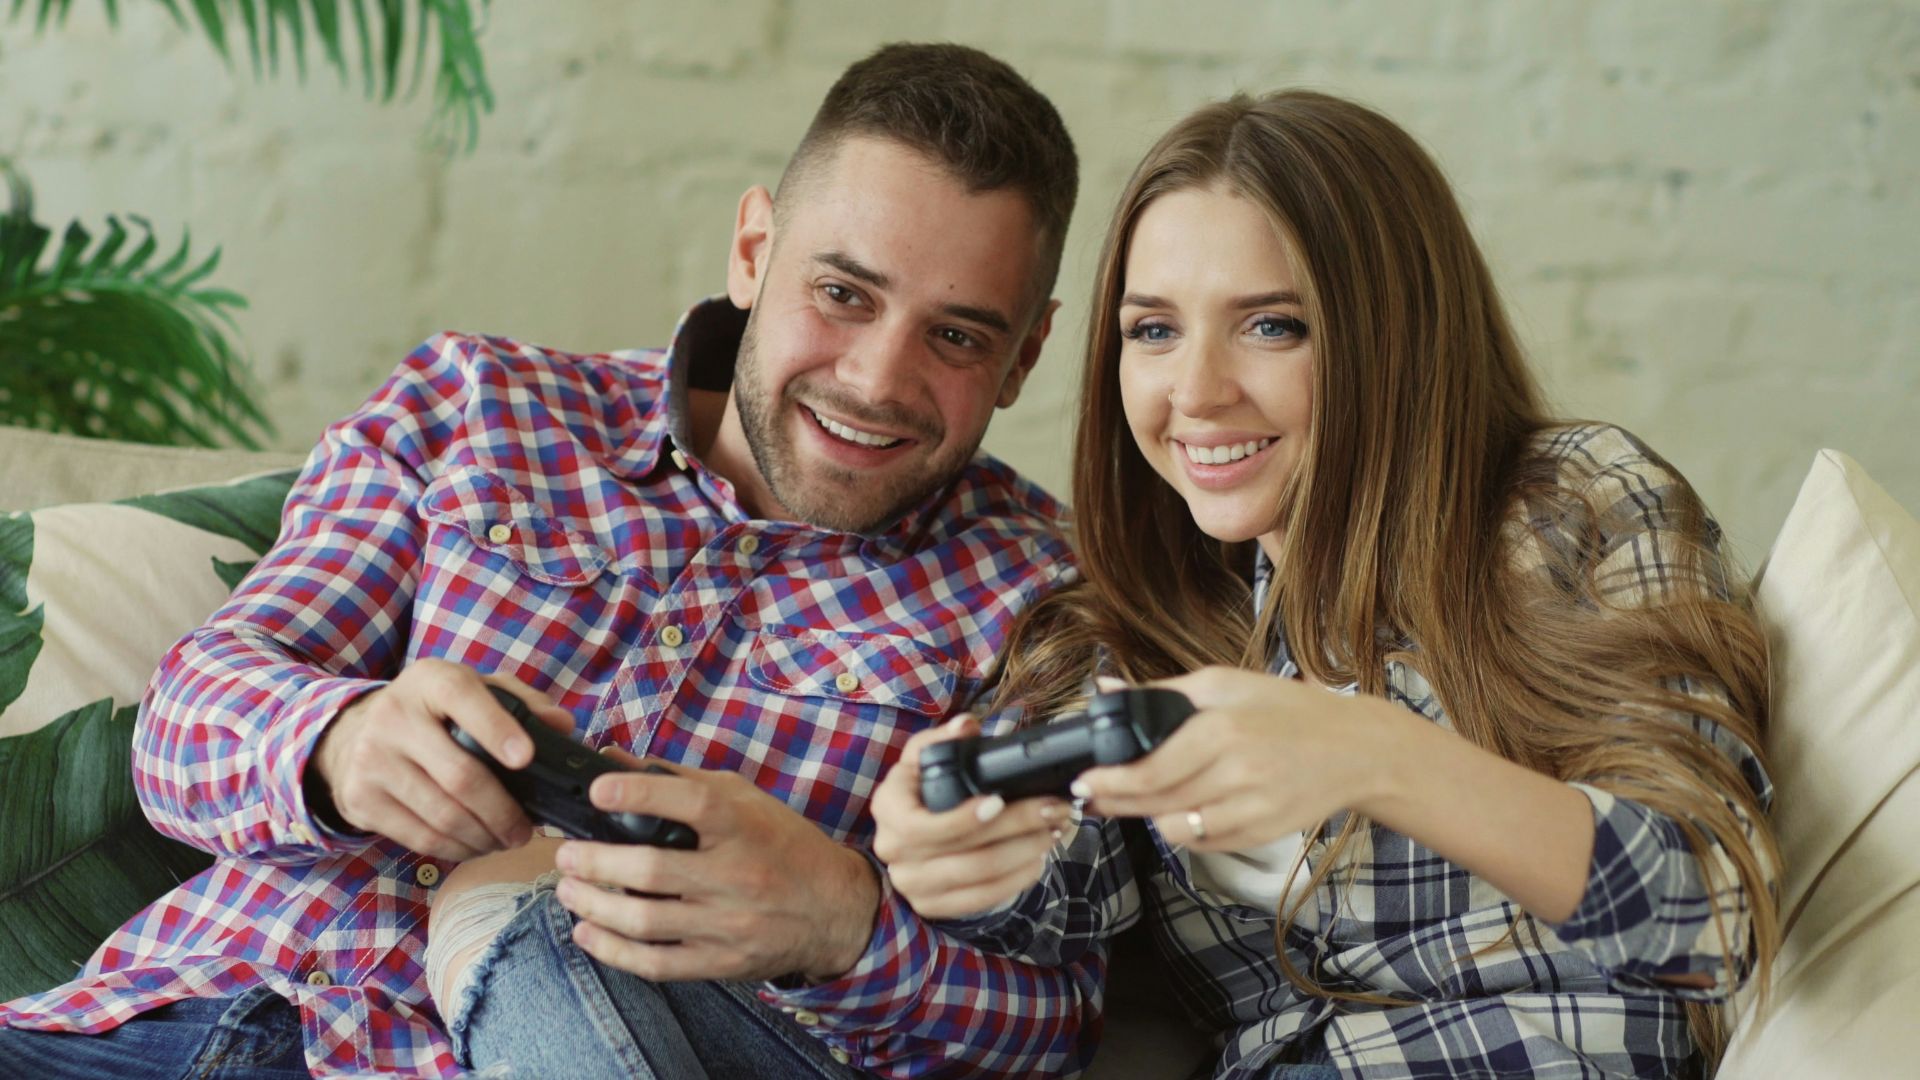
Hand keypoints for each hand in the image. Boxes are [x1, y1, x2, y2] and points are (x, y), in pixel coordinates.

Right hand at [311, 659, 573, 859]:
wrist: (354, 735)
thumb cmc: (433, 713)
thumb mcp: (471, 692)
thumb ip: (521, 702)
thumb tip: (562, 726)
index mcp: (430, 681)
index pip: (464, 698)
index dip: (497, 730)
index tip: (526, 759)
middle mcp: (394, 717)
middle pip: (460, 776)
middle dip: (503, 811)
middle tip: (527, 830)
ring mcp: (372, 759)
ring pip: (442, 815)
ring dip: (484, 837)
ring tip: (506, 841)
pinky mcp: (360, 799)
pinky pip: (420, 838)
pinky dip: (456, 850)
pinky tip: (475, 846)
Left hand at [551, 748, 881, 983]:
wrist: (835, 908)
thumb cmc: (782, 844)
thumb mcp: (744, 799)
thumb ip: (680, 781)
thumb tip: (613, 760)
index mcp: (744, 826)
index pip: (690, 804)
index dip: (639, 794)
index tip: (598, 790)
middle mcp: (737, 875)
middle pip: (652, 871)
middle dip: (594, 862)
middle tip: (565, 854)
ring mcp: (729, 924)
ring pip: (644, 921)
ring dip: (593, 904)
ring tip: (567, 889)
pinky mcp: (720, 962)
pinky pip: (656, 963)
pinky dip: (612, 951)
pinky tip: (588, 932)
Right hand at [870, 713, 1071, 919]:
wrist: (904, 838)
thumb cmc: (919, 792)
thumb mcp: (922, 761)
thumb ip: (941, 740)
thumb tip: (965, 727)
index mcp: (889, 810)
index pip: (924, 826)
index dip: (964, 818)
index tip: (1000, 800)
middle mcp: (894, 852)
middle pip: (966, 851)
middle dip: (1018, 828)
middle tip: (1053, 809)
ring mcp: (913, 885)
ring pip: (981, 877)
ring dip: (1026, 853)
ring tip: (1054, 830)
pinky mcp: (934, 907)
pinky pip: (984, 899)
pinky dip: (1018, 879)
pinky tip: (1038, 859)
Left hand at [1075, 666, 1393, 850]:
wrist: (1354, 750)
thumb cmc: (1286, 710)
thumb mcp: (1224, 684)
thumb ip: (1162, 692)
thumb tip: (1104, 691)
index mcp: (1222, 730)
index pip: (1151, 770)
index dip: (1111, 782)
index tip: (1083, 781)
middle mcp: (1236, 773)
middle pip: (1156, 803)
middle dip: (1116, 803)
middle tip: (1093, 798)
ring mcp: (1251, 809)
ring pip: (1177, 830)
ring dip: (1150, 818)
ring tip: (1140, 802)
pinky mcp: (1261, 834)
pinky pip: (1204, 843)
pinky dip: (1184, 831)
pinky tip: (1181, 811)